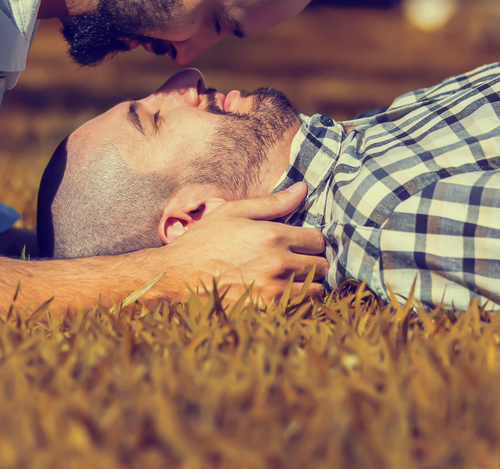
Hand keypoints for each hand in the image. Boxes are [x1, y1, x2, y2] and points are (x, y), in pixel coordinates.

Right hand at [160, 183, 327, 302]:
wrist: (179, 276)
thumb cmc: (205, 240)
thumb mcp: (235, 211)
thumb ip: (273, 202)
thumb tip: (303, 188)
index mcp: (273, 235)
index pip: (318, 239)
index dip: (310, 240)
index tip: (299, 243)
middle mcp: (278, 262)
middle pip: (321, 264)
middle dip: (312, 261)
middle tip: (295, 260)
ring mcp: (274, 290)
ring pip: (316, 288)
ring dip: (308, 283)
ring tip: (290, 277)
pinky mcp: (267, 310)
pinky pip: (301, 307)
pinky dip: (298, 301)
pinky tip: (282, 293)